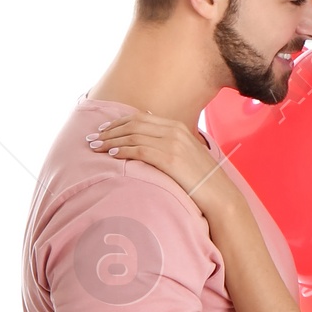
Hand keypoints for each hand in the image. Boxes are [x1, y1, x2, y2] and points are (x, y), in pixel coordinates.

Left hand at [85, 109, 229, 214]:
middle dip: (109, 130)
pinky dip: (123, 150)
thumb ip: (168, 144)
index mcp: (176, 126)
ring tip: (96, 147)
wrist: (219, 193)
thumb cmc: (201, 178)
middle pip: (133, 124)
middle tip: (92, 138)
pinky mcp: (170, 158)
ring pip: (133, 135)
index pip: (140, 118)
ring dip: (111, 140)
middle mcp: (173, 131)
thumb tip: (148, 143)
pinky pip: (139, 150)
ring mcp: (172, 143)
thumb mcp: (185, 154)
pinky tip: (111, 155)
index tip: (103, 129)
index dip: (118, 122)